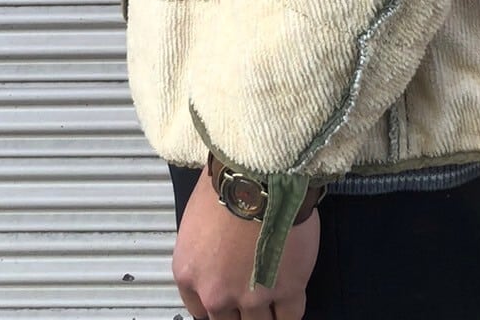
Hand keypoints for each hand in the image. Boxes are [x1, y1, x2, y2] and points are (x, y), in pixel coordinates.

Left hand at [173, 164, 319, 319]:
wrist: (260, 173)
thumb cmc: (229, 180)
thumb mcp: (197, 216)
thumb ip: (204, 249)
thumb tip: (217, 255)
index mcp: (189, 273)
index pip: (200, 310)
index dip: (218, 304)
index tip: (228, 300)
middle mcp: (217, 292)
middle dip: (240, 310)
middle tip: (251, 294)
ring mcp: (252, 295)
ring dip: (266, 313)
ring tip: (273, 296)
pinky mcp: (287, 288)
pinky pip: (290, 315)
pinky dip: (290, 311)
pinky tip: (290, 298)